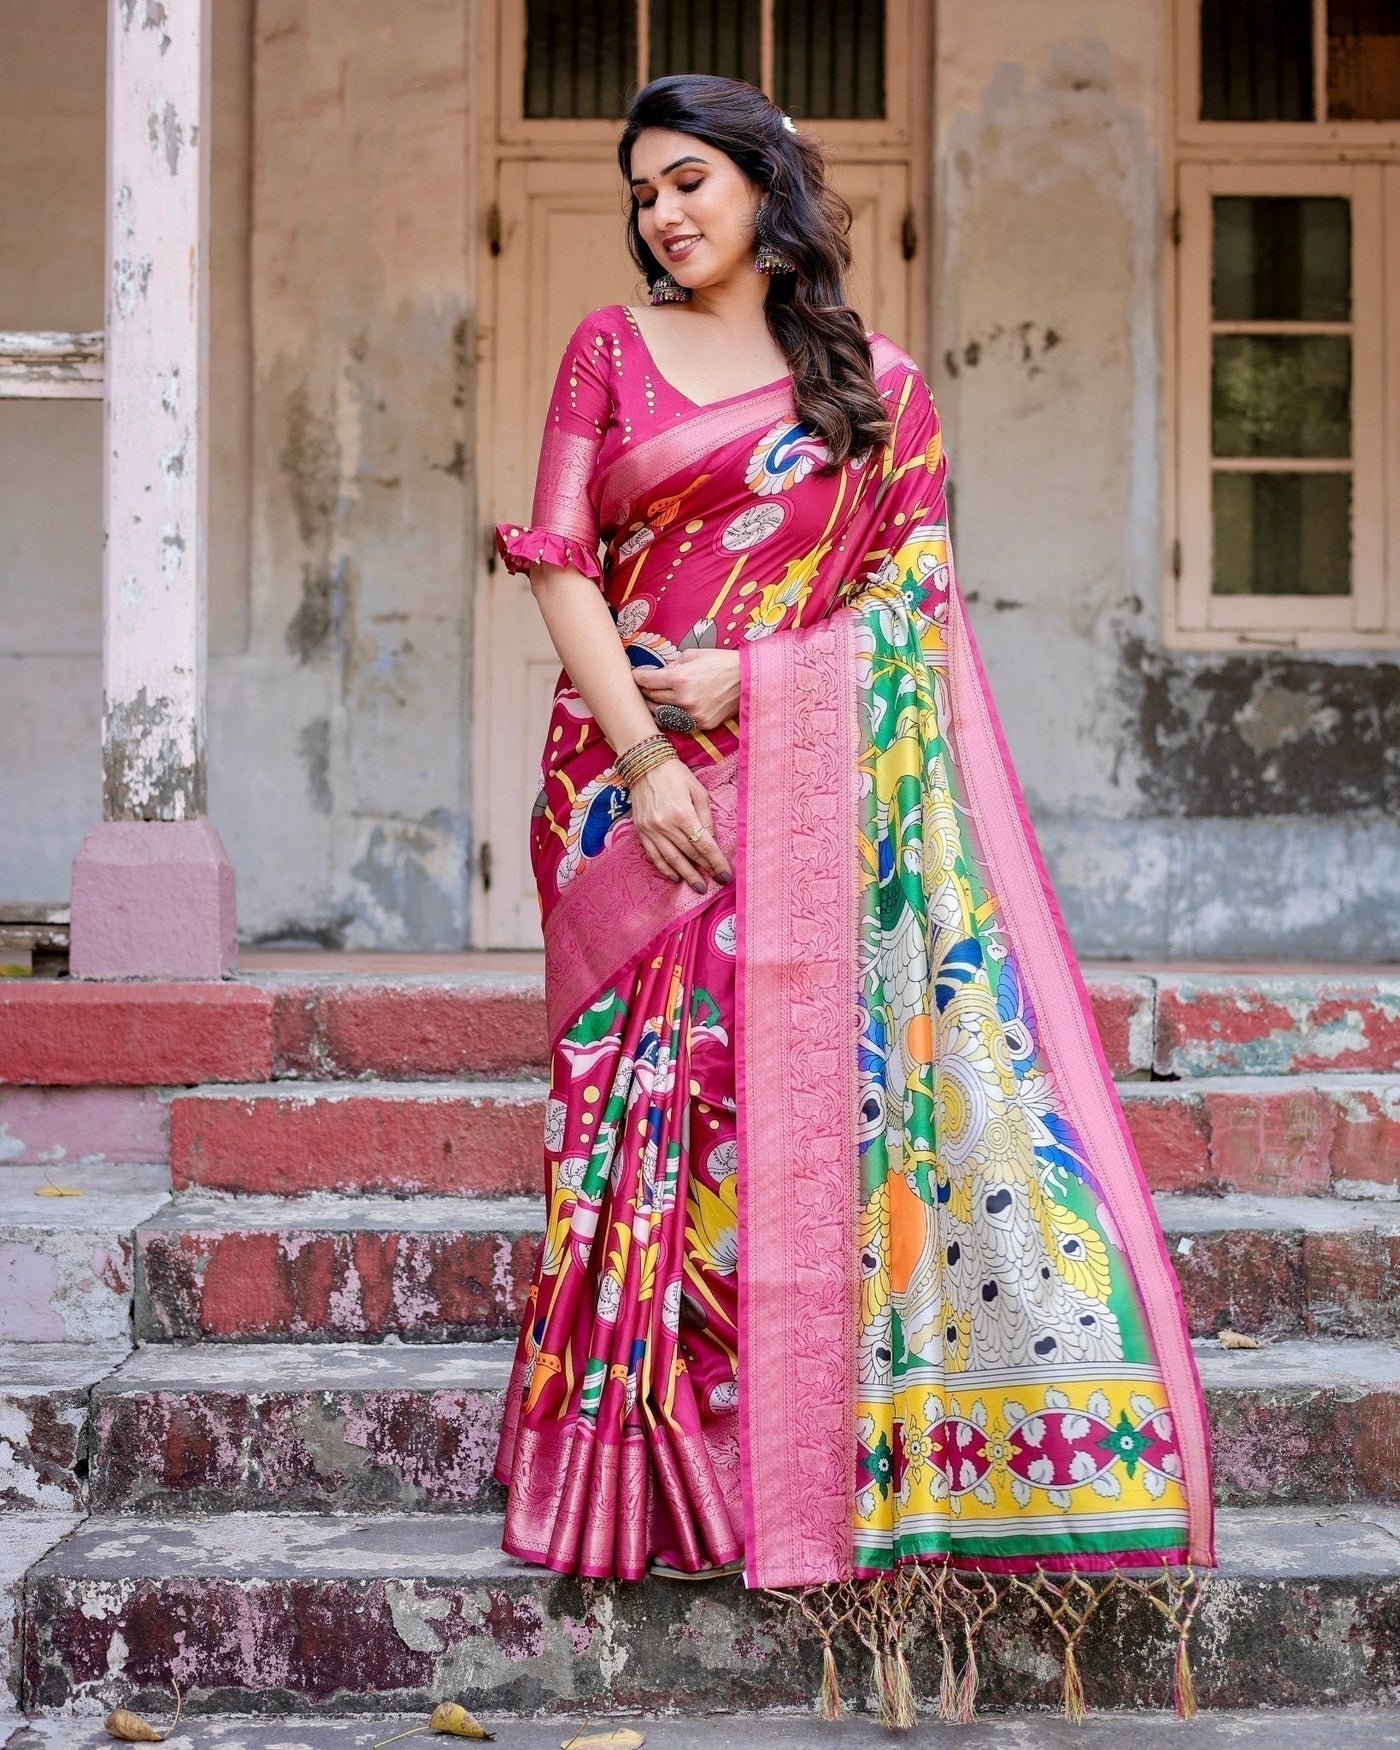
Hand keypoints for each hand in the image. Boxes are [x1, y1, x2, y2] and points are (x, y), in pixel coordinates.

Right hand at [627, 757, 732, 891]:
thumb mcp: (698, 791)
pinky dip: (665, 869)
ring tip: (698, 886)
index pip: (704, 845)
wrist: (644, 764)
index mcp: (683, 814)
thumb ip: (706, 818)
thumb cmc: (675, 775)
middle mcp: (666, 825)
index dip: (716, 862)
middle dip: (704, 870)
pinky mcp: (641, 832)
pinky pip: (654, 856)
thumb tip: (711, 841)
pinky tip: (675, 877)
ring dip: (687, 875)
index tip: (725, 875)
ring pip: (672, 860)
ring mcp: (651, 830)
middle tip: (716, 883)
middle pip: (689, 854)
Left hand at [633, 649, 739, 731]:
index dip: (637, 677)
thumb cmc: (720, 662)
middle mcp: (683, 699)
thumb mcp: (693, 655)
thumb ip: (672, 665)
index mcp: (678, 678)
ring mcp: (692, 715)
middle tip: (641, 687)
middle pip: (651, 698)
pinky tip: (670, 709)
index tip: (634, 675)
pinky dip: (672, 716)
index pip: (646, 680)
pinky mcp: (701, 725)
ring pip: (661, 714)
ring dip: (654, 706)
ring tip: (651, 700)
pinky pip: (678, 722)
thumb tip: (657, 673)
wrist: (747, 679)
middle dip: (644, 691)